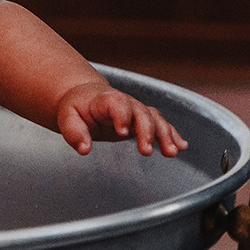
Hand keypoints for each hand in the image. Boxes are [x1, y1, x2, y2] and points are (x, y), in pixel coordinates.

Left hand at [53, 84, 188, 156]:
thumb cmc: (76, 108)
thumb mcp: (67, 118)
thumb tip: (84, 149)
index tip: (123, 132)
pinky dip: (172, 134)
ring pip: (156, 119)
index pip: (118, 103)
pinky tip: (181, 146)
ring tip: (171, 152)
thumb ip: (74, 133)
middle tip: (146, 151)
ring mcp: (137, 110)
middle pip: (142, 112)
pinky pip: (162, 124)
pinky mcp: (144, 120)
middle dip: (147, 131)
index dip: (122, 116)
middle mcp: (126, 102)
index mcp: (106, 100)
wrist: (86, 96)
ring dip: (165, 135)